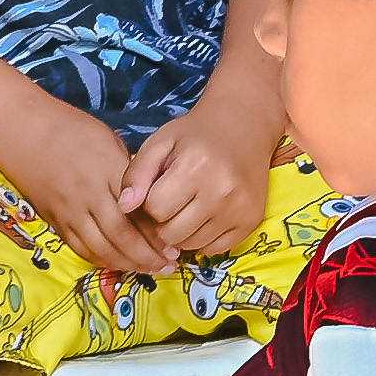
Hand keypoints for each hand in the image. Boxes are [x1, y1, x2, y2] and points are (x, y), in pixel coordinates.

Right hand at [0, 97, 166, 277]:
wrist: (21, 129)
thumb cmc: (69, 127)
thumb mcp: (108, 139)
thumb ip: (127, 171)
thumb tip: (150, 198)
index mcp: (107, 170)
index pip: (138, 212)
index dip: (158, 234)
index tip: (176, 245)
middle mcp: (88, 194)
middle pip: (122, 236)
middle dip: (148, 256)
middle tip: (169, 265)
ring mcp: (68, 210)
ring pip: (101, 248)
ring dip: (128, 263)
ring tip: (150, 269)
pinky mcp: (54, 220)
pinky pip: (80, 248)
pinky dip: (101, 260)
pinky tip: (119, 264)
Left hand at [123, 111, 269, 266]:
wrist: (242, 126)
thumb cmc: (194, 135)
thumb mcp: (160, 143)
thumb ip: (136, 174)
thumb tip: (123, 207)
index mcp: (195, 167)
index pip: (155, 209)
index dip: (150, 202)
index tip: (158, 188)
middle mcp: (221, 191)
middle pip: (171, 234)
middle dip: (164, 221)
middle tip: (172, 199)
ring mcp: (240, 209)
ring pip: (191, 245)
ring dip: (183, 231)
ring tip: (189, 205)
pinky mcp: (252, 222)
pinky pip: (214, 250)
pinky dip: (204, 238)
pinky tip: (206, 214)